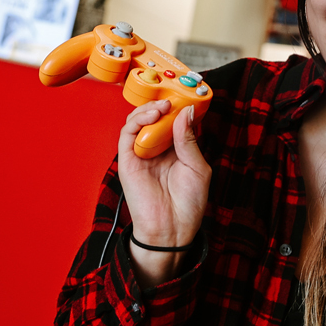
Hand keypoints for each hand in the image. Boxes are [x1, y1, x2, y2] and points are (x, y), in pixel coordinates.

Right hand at [118, 102, 209, 289]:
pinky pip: (127, 134)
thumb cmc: (188, 205)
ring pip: (138, 121)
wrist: (172, 230)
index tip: (189, 94)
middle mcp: (157, 150)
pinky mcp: (128, 161)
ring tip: (163, 106)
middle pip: (155, 118)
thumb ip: (189, 140)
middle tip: (174, 97)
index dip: (179, 106)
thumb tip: (185, 112)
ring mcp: (141, 154)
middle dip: (164, 103)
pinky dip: (137, 120)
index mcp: (175, 151)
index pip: (174, 121)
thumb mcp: (198, 167)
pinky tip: (152, 116)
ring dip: (149, 109)